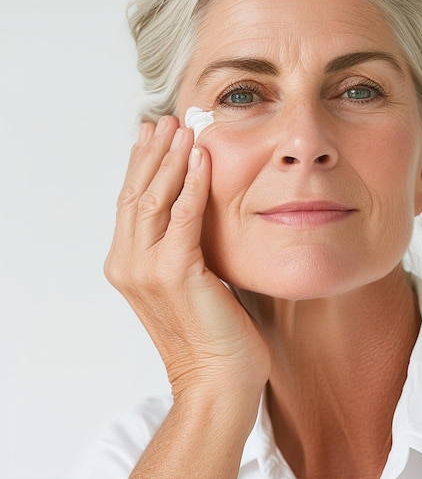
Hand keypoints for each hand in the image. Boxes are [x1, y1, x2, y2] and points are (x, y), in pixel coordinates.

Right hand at [104, 116, 269, 400]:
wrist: (218, 378)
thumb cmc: (211, 330)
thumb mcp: (188, 278)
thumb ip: (180, 244)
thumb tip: (192, 206)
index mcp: (128, 264)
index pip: (131, 203)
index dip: (141, 165)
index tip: (152, 134)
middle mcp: (129, 264)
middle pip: (137, 194)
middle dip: (152, 153)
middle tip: (167, 120)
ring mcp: (147, 270)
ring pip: (154, 199)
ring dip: (170, 159)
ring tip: (182, 129)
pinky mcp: (175, 273)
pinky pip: (183, 216)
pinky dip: (192, 183)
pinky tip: (200, 158)